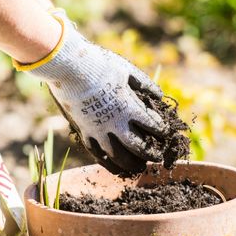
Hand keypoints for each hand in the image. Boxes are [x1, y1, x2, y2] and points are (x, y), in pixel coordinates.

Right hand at [17, 11, 167, 174]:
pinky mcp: (83, 132)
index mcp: (128, 107)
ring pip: (117, 156)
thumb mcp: (127, 70)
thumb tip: (159, 96)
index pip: (151, 125)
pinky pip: (97, 155)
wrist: (68, 67)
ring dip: (131, 164)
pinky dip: (108, 164)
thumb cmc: (100, 65)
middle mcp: (114, 123)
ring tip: (140, 169)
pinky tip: (116, 170)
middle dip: (150, 153)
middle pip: (137, 146)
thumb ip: (145, 84)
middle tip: (159, 158)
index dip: (161, 131)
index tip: (167, 135)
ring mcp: (97, 131)